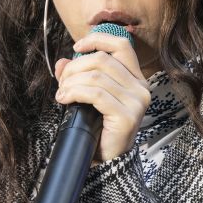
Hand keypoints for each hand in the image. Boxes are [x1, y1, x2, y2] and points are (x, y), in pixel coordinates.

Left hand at [54, 33, 150, 163]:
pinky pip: (95, 94)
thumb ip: (77, 77)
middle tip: (62, 83)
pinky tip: (65, 100)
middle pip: (102, 59)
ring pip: (96, 76)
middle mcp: (141, 88)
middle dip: (75, 67)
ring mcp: (136, 102)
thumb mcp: (88, 97)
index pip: (121, 45)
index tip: (76, 47)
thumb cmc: (99, 129)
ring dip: (71, 82)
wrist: (108, 163)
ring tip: (62, 94)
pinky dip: (75, 93)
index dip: (97, 40)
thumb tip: (61, 61)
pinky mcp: (127, 116)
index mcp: (135, 79)